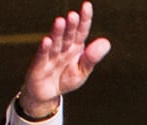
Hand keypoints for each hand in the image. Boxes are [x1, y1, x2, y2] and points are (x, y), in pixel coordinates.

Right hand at [20, 2, 111, 116]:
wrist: (47, 93)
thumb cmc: (65, 79)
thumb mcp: (82, 71)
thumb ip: (92, 57)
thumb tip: (107, 42)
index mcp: (75, 47)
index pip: (81, 31)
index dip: (84, 19)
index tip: (87, 6)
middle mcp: (63, 48)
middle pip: (68, 35)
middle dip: (71, 25)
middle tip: (73, 15)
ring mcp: (50, 55)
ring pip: (55, 42)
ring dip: (57, 32)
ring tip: (60, 21)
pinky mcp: (39, 65)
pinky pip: (42, 56)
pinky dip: (45, 49)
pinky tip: (47, 40)